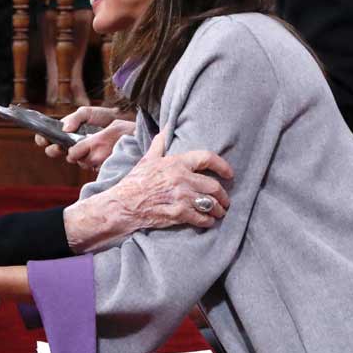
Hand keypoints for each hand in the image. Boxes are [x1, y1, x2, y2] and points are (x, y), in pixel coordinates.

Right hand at [37, 106, 135, 168]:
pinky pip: (85, 164)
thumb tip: (64, 129)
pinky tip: (88, 155)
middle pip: (53, 150)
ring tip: (75, 150)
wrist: (122, 122)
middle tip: (59, 147)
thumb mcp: (86, 113)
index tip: (43, 139)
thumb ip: (74, 118)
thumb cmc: (101, 116)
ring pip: (69, 159)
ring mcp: (80, 152)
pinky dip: (85, 160)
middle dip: (53, 150)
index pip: (47, 137)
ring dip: (70, 156)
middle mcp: (70, 143)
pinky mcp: (92, 159)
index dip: (42, 139)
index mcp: (64, 131)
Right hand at [112, 129, 232, 229]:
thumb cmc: (134, 182)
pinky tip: (208, 221)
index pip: (207, 158)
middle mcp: (181, 179)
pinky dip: (208, 221)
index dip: (222, 165)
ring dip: (218, 210)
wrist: (123, 205)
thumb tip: (164, 130)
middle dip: (223, 195)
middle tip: (225, 200)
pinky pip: (202, 218)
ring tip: (219, 212)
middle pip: (214, 186)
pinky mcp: (179, 214)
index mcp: (176, 163)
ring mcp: (181, 197)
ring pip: (211, 204)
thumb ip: (159, 145)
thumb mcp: (147, 160)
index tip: (229, 173)